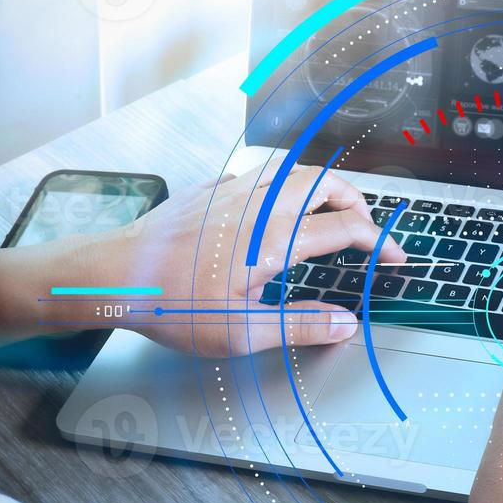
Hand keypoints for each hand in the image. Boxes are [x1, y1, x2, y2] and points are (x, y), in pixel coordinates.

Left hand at [80, 161, 403, 355]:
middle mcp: (258, 207)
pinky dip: (278, 184)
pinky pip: (254, 174)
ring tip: (329, 206)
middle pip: (325, 183)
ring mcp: (230, 193)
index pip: (346, 230)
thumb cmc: (168, 305)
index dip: (380, 242)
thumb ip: (301, 326)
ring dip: (320, 184)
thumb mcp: (240, 332)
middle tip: (365, 225)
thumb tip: (346, 325)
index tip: (394, 256)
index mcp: (274, 240)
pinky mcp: (205, 191)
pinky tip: (270, 204)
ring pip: (291, 169)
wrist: (108, 276)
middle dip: (355, 200)